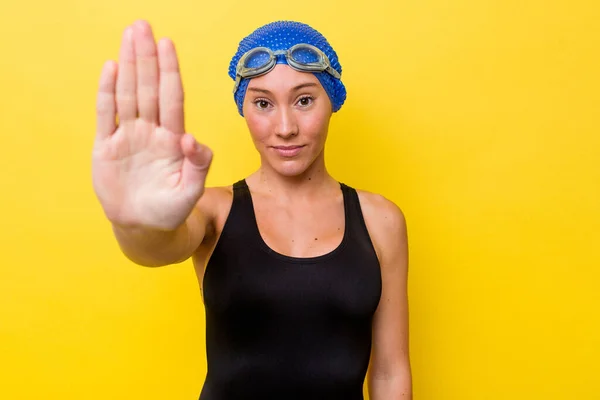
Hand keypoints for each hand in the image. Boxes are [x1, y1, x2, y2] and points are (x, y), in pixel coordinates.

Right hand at [92, 20, 211, 229]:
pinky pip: (106, 115)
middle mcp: (151, 131)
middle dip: (146, 58)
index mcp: (173, 139)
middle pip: (148, 88)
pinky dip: (106, 92)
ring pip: (128, 94)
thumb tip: (193, 140)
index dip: (169, 72)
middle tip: (143, 26)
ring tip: (128, 36)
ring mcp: (128, 136)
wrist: (144, 227)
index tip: (168, 45)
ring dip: (127, 66)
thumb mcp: (190, 192)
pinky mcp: (106, 147)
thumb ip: (198, 166)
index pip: (171, 98)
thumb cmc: (171, 210)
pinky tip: (110, 68)